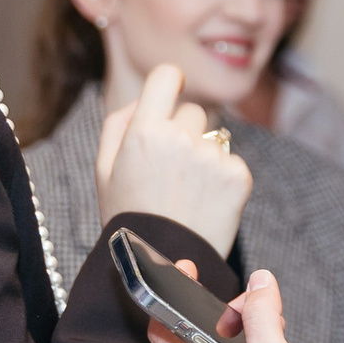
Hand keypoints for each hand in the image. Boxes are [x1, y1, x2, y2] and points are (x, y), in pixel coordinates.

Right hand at [98, 64, 251, 253]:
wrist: (163, 267)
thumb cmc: (129, 215)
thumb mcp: (105, 169)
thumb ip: (119, 122)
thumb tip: (145, 96)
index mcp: (144, 131)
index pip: (166, 75)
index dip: (169, 83)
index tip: (170, 93)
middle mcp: (180, 138)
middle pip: (192, 111)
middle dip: (184, 133)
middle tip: (170, 172)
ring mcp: (212, 158)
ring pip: (214, 137)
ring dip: (204, 156)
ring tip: (187, 193)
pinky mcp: (239, 177)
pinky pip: (231, 161)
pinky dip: (223, 179)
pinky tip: (205, 204)